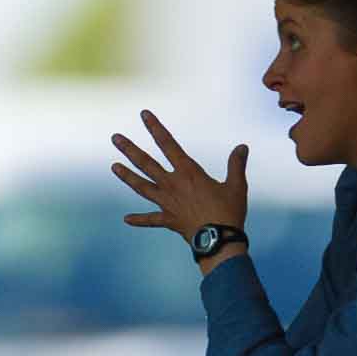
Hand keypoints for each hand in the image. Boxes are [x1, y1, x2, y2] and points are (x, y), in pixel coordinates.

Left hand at [111, 110, 248, 241]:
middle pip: (146, 164)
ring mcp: (167, 203)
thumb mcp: (236, 185)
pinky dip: (139, 219)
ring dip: (127, 176)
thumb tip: (242, 146)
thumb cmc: (229, 211)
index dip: (155, 128)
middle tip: (115, 138)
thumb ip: (236, 164)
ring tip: (114, 166)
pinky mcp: (168, 220)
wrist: (219, 240)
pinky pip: (151, 220)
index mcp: (188, 173)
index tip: (144, 115)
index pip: (168, 145)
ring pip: (142, 187)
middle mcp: (173, 184)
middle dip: (130, 149)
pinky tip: (126, 219)